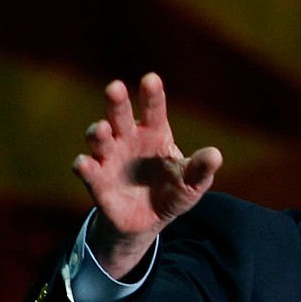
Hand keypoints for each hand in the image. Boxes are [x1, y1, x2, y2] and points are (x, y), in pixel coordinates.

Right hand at [72, 72, 221, 277]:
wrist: (149, 222)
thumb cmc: (172, 192)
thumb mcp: (191, 183)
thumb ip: (200, 169)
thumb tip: (216, 155)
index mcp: (154, 133)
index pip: (153, 109)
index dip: (152, 95)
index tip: (151, 79)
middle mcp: (128, 140)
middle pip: (119, 116)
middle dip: (116, 102)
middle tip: (115, 88)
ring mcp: (109, 159)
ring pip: (99, 139)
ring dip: (98, 133)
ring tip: (103, 129)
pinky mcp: (97, 182)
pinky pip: (88, 172)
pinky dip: (85, 167)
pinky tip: (84, 164)